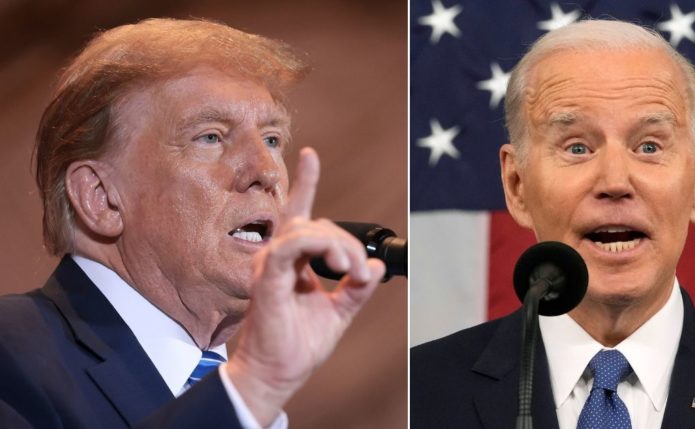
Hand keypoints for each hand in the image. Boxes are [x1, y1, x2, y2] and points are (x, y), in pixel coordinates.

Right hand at [225, 147, 385, 425]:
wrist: (280, 372)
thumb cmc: (300, 344)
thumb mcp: (340, 310)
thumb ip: (357, 288)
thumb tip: (376, 268)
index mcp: (292, 261)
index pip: (298, 213)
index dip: (305, 182)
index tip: (311, 154)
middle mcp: (277, 257)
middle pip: (317, 224)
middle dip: (347, 245)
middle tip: (360, 275)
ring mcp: (269, 265)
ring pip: (306, 230)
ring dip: (337, 247)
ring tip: (350, 273)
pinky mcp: (266, 278)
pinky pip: (289, 247)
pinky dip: (317, 248)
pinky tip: (334, 265)